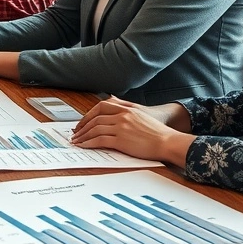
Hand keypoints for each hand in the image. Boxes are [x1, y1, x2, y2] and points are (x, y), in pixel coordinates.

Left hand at [70, 97, 193, 164]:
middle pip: (95, 118)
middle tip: (75, 133)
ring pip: (95, 128)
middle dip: (83, 126)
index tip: (83, 122)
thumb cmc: (156, 131)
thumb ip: (124, 105)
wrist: (167, 141)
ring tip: (76, 141)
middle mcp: (122, 115)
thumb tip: (111, 98)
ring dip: (83, 135)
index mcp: (126, 108)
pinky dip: (89, 143)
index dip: (88, 114)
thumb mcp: (140, 112)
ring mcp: (121, 127)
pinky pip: (100, 140)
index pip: (101, 107)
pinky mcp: (121, 140)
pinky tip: (84, 146)